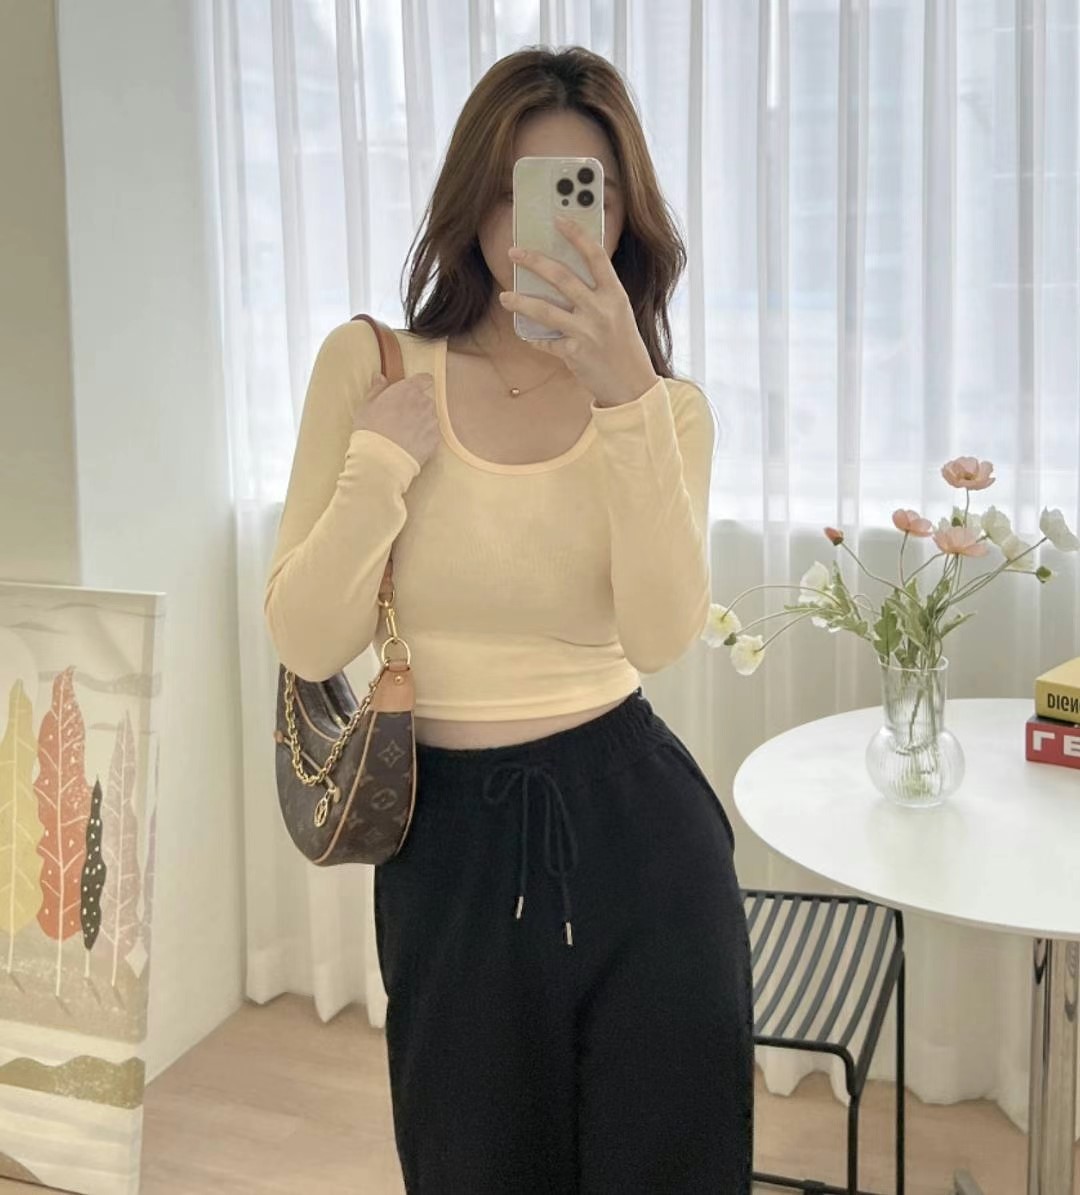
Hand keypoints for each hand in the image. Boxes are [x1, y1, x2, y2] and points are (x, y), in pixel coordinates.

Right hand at [352, 372, 439, 466]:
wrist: (382, 459)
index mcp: (408, 390)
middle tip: (401, 417)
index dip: (419, 384)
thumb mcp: (367, 406)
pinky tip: (410, 444)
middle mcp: (424, 402)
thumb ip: (377, 389)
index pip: (424, 379)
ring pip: (430, 417)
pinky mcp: (435, 439)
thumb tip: (380, 376)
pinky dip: (424, 437)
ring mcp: (431, 421)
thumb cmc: (371, 430)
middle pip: (425, 399)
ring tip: (405, 433)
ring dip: (421, 422)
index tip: (412, 391)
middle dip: (416, 406)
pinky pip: (432, 434)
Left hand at [499, 216, 658, 406]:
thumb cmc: (624, 346)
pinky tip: (526, 335)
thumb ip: (598, 295)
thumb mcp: (618, 313)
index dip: (577, 235)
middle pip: (562, 277)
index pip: (596, 256)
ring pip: (545, 310)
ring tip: (504, 297)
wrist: (632, 385)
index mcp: (615, 295)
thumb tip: (564, 276)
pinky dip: (534, 339)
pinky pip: (545, 342)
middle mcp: (601, 310)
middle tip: (514, 252)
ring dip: (520, 302)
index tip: (558, 219)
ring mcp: (587, 331)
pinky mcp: (574, 352)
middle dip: (534, 261)